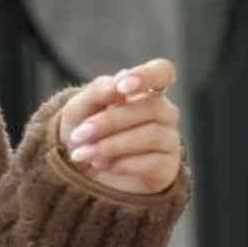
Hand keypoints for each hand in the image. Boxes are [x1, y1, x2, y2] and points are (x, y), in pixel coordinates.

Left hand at [57, 58, 181, 196]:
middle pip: (151, 107)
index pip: (162, 71)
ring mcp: (168, 141)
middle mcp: (164, 113)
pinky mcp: (166, 168)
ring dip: (111, 145)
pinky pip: (152, 162)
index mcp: (146, 91)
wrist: (81, 174)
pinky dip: (121, 164)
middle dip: (110, 121)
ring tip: (83, 154)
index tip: (121, 87)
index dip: (146, 76)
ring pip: (152, 134)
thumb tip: (119, 82)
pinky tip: (101, 165)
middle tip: (78, 135)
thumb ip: (99, 91)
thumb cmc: (85, 133)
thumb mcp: (81, 109)